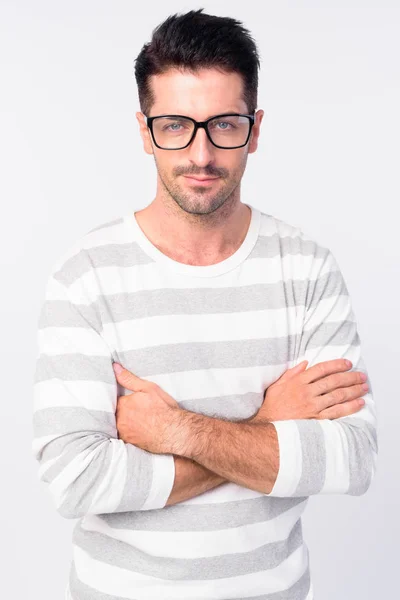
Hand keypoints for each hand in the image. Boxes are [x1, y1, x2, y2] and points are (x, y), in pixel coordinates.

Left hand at [112, 362, 179, 453]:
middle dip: (123, 410)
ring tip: (137, 420)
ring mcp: (124, 432)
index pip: (116, 399)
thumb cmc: (164, 409)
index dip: (124, 399)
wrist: (174, 431)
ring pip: (119, 423)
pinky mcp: (129, 443)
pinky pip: (123, 435)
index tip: (132, 400)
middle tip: (137, 410)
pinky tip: (137, 430)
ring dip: (124, 421)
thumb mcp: (148, 388)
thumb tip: (115, 367)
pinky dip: (128, 431)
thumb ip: (129, 379)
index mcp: (123, 404)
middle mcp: (120, 420)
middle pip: (116, 412)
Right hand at [251, 358, 367, 422]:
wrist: (268, 426)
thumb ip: (291, 373)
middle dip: (350, 377)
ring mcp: (312, 406)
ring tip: (364, 387)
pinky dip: (350, 406)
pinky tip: (359, 403)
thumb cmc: (272, 406)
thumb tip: (305, 363)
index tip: (347, 363)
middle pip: (333, 381)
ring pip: (338, 395)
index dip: (336, 364)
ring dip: (353, 390)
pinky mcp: (316, 419)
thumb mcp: (277, 385)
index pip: (322, 369)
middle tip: (361, 375)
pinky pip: (337, 411)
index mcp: (298, 382)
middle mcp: (307, 392)